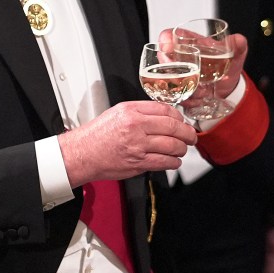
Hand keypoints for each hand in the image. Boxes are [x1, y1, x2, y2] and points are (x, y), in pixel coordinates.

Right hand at [59, 100, 196, 185]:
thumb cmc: (97, 134)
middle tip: (191, 136)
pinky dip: (174, 162)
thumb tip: (164, 116)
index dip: (179, 117)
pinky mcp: (138, 163)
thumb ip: (141, 112)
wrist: (82, 153)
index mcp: (131, 111)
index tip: (182, 122)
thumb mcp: (118, 112)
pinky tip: (174, 161)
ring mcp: (138, 145)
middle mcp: (136, 126)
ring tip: (182, 149)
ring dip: (182, 149)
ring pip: (172, 146)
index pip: (165, 110)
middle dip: (187, 133)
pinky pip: (164, 162)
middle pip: (173, 127)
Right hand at [158, 28, 248, 100]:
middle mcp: (179, 58)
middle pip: (164, 59)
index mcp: (190, 43)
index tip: (167, 46)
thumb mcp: (235, 55)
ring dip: (184, 86)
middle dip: (172, 68)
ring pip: (168, 79)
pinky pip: (175, 95)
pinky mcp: (178, 91)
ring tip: (203, 90)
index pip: (170, 36)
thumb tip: (239, 40)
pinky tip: (200, 98)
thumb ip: (238, 46)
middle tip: (188, 76)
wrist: (228, 88)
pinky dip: (188, 99)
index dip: (166, 39)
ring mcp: (176, 75)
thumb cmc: (227, 65)